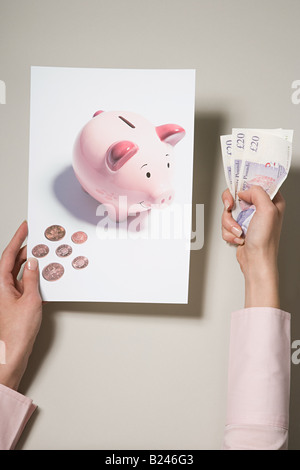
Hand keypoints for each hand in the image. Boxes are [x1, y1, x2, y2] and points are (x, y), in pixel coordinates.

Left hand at [0, 221, 41, 389]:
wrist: (13, 353)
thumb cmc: (16, 331)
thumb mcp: (30, 299)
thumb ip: (31, 279)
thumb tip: (32, 263)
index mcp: (1, 284)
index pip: (8, 254)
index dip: (18, 239)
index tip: (25, 227)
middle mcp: (3, 287)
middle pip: (13, 262)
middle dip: (25, 249)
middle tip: (38, 239)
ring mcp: (9, 295)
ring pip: (20, 273)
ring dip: (31, 264)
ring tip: (44, 254)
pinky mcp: (17, 303)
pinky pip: (26, 284)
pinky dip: (34, 278)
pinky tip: (44, 276)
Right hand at [221, 186, 284, 307]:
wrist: (256, 262)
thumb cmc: (265, 241)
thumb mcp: (267, 210)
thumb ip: (257, 192)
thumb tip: (244, 191)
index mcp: (272, 201)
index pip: (257, 182)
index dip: (245, 184)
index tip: (237, 189)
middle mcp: (260, 208)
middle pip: (237, 195)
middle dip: (231, 206)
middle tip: (230, 208)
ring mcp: (248, 218)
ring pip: (229, 210)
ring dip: (229, 222)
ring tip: (239, 231)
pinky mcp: (239, 227)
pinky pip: (226, 223)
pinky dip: (228, 231)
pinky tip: (238, 237)